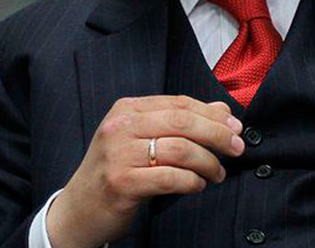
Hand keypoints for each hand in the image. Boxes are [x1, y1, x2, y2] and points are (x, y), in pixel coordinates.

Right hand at [47, 95, 244, 247]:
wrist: (78, 210)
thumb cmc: (116, 171)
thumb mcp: (142, 138)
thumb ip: (179, 122)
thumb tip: (222, 109)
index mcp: (127, 109)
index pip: (180, 104)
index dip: (212, 114)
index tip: (235, 126)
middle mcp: (120, 127)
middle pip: (183, 122)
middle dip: (217, 134)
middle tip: (237, 148)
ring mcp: (118, 154)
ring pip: (180, 150)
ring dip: (208, 162)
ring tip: (218, 173)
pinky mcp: (121, 183)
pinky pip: (170, 178)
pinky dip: (192, 182)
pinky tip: (198, 185)